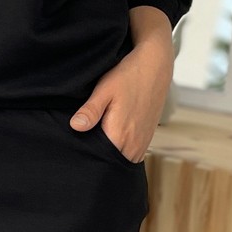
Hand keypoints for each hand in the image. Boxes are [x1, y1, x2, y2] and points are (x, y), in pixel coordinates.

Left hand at [69, 11, 172, 160]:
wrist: (155, 67)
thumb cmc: (128, 76)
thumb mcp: (104, 90)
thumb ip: (91, 111)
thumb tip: (76, 126)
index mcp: (119, 136)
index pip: (98, 160)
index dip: (86, 157)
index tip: (76, 151)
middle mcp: (133, 145)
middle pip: (109, 164)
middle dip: (97, 160)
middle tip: (83, 148)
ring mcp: (142, 144)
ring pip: (121, 161)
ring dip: (110, 157)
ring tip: (96, 144)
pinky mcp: (146, 140)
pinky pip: (130, 156)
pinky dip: (120, 152)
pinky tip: (110, 140)